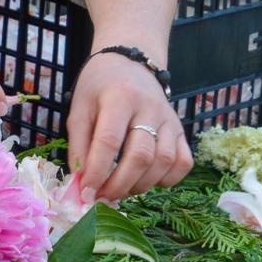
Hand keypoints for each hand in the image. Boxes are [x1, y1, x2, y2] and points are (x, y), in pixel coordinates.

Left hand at [66, 54, 193, 202]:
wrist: (130, 62)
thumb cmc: (99, 86)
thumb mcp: (79, 108)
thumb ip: (78, 145)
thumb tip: (81, 183)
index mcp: (119, 97)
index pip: (109, 140)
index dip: (97, 171)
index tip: (86, 192)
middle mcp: (149, 107)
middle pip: (141, 155)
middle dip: (120, 184)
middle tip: (103, 198)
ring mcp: (169, 119)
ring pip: (164, 161)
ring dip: (141, 185)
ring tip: (121, 190)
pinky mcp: (181, 129)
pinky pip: (183, 162)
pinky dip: (167, 179)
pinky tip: (147, 180)